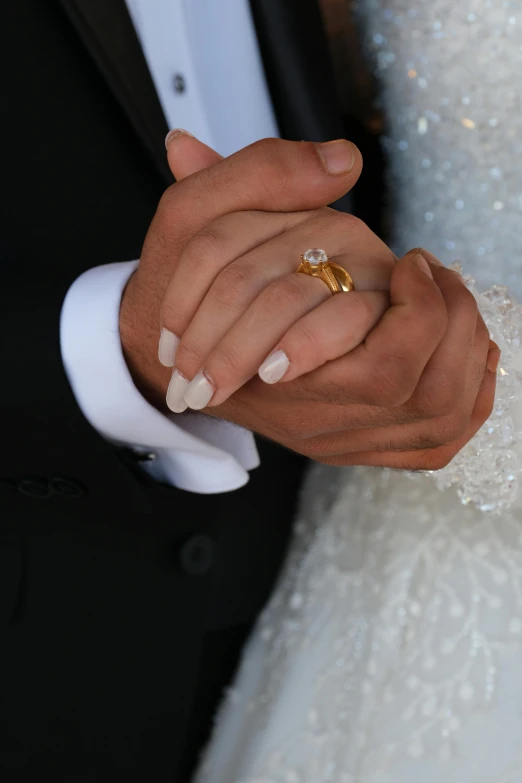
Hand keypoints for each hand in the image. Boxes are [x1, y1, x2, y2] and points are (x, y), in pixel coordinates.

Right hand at [124, 133, 496, 470]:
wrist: (166, 363)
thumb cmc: (177, 294)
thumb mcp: (191, 218)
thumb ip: (259, 175)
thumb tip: (343, 161)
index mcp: (285, 375)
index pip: (384, 372)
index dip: (423, 312)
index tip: (413, 265)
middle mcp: (316, 420)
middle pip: (423, 402)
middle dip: (452, 331)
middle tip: (438, 279)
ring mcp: (334, 439)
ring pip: (434, 422)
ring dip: (463, 357)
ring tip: (453, 303)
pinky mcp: (350, 446)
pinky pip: (433, 444)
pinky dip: (466, 398)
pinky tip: (464, 350)